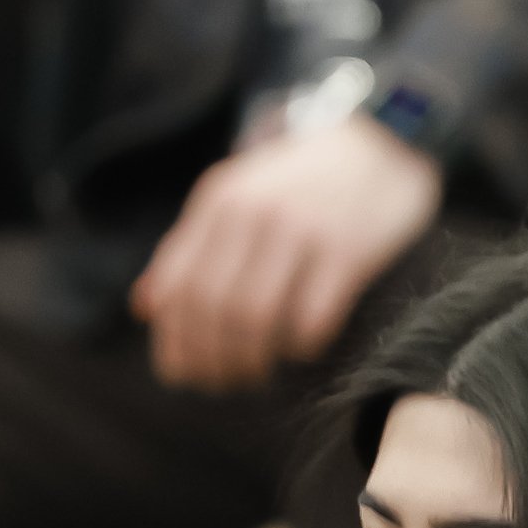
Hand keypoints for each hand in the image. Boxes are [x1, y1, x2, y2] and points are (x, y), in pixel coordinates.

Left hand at [133, 115, 443, 391]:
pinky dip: (300, 348)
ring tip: (259, 374)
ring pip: (256, 319)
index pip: (178, 285)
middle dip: (212, 359)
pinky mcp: (349, 253)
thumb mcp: (237, 198)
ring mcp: (303, 232)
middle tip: (224, 384)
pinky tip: (302, 350)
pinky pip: (312, 320)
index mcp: (219, 201)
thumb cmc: (304, 182)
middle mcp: (254, 214)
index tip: (184, 373)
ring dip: (252, 361)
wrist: (382, 143)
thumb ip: (189, 248)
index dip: (176, 340)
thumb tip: (144, 307)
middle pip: (213, 308)